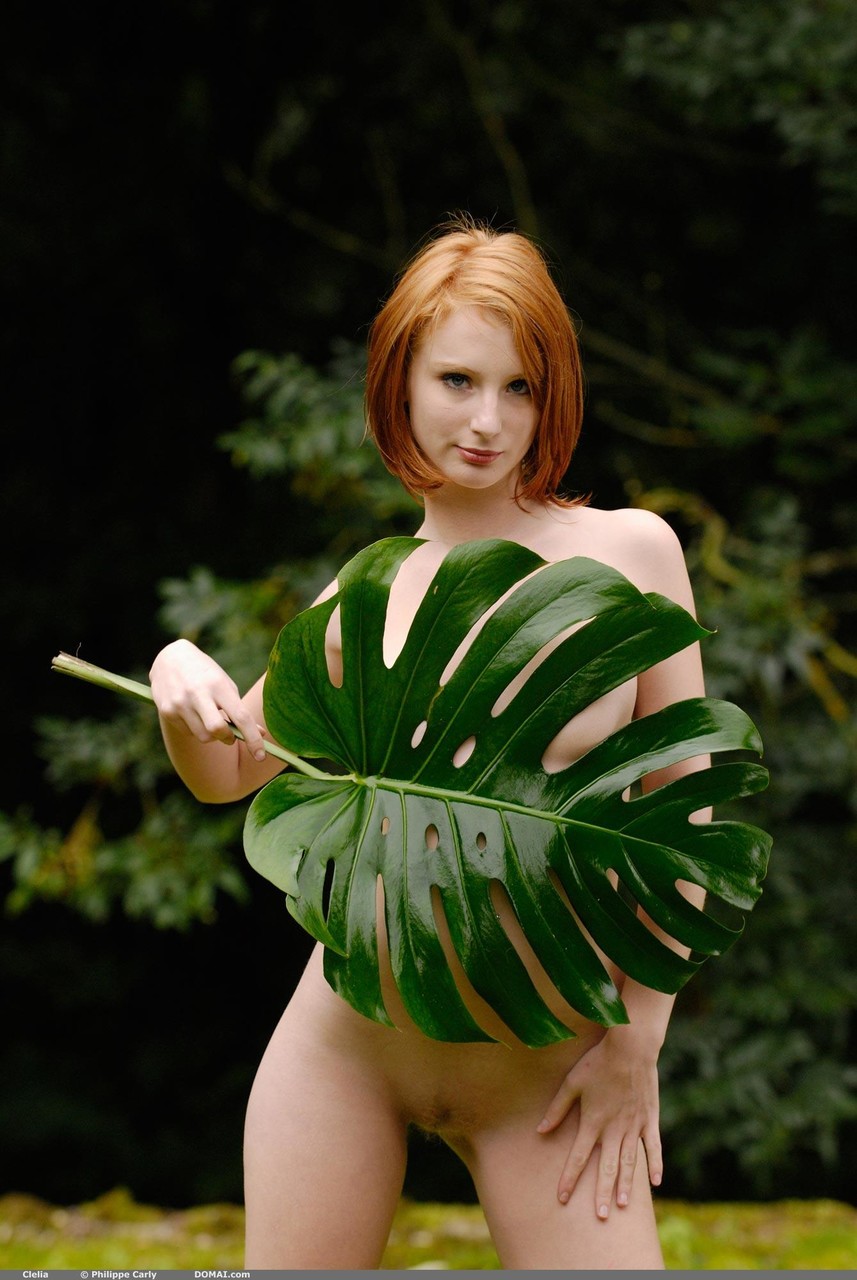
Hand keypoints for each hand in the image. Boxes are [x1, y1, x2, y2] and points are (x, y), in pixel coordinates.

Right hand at [149, 639, 267, 761]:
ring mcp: (179, 703)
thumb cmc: (206, 674)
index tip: (261, 756)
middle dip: (227, 738)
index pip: (240, 716)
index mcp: (218, 685)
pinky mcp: (166, 710)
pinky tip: (191, 712)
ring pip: (202, 736)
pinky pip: (188, 733)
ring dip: (211, 735)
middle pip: (217, 730)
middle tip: (230, 736)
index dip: (252, 738)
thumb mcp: (226, 685)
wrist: (170, 659)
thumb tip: (260, 734)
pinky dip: (195, 729)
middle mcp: (197, 693)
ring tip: (208, 717)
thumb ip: (239, 710)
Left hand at [536, 1025, 662, 1218]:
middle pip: (606, 1168)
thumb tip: (540, 1131)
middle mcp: (614, 1129)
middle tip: (600, 1216)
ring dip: (625, 1185)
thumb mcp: (572, 1083)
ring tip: (622, 1207)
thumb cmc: (597, 1063)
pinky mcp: (649, 1119)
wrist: (630, 1047)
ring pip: (629, 1163)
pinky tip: (656, 1183)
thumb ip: (557, 1109)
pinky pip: (653, 1147)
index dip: (569, 1179)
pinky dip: (655, 1165)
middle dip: (602, 1193)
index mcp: (592, 1122)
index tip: (562, 1198)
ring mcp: (634, 1125)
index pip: (577, 1158)